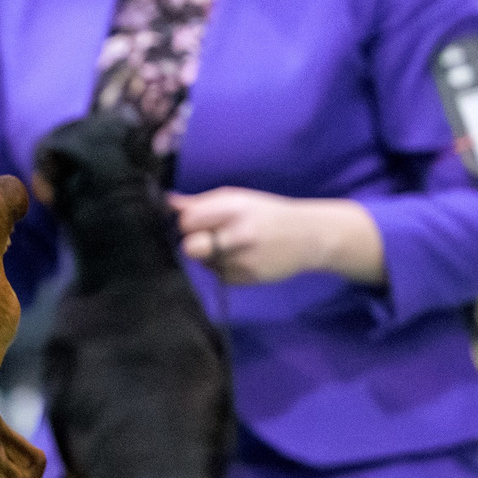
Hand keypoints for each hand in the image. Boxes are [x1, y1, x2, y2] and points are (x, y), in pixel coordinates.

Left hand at [171, 188, 384, 286]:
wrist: (310, 236)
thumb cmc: (267, 214)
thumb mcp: (238, 199)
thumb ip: (201, 203)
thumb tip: (167, 203)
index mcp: (234, 208)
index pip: (188, 221)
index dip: (188, 223)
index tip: (198, 223)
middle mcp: (239, 234)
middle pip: (191, 247)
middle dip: (194, 243)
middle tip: (208, 239)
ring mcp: (245, 259)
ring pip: (204, 263)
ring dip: (210, 257)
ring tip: (233, 246)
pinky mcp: (248, 278)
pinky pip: (219, 276)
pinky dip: (224, 268)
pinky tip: (243, 258)